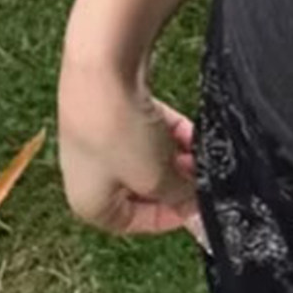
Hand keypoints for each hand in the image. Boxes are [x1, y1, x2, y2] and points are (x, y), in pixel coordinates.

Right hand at [56, 48, 209, 248]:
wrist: (102, 69)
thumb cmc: (119, 134)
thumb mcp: (156, 178)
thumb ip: (177, 195)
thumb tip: (191, 201)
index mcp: (89, 204)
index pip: (135, 222)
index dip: (171, 215)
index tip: (198, 204)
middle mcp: (88, 176)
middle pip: (143, 188)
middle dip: (176, 180)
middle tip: (204, 174)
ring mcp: (97, 142)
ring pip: (147, 157)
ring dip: (175, 156)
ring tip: (201, 152)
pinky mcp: (109, 112)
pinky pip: (144, 131)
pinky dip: (167, 132)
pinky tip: (190, 130)